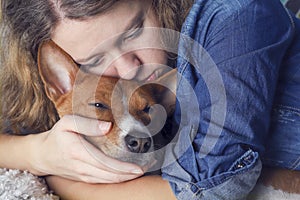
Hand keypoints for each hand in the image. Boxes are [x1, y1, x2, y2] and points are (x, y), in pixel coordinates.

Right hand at [29, 115, 143, 182]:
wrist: (42, 154)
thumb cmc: (57, 136)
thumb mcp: (68, 123)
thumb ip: (87, 124)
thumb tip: (108, 126)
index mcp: (79, 152)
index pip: (106, 163)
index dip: (124, 168)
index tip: (139, 167)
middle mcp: (82, 167)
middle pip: (110, 176)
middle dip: (129, 175)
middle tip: (146, 169)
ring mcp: (82, 175)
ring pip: (107, 181)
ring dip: (124, 179)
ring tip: (139, 173)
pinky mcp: (83, 178)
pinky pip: (102, 182)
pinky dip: (115, 180)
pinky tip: (125, 176)